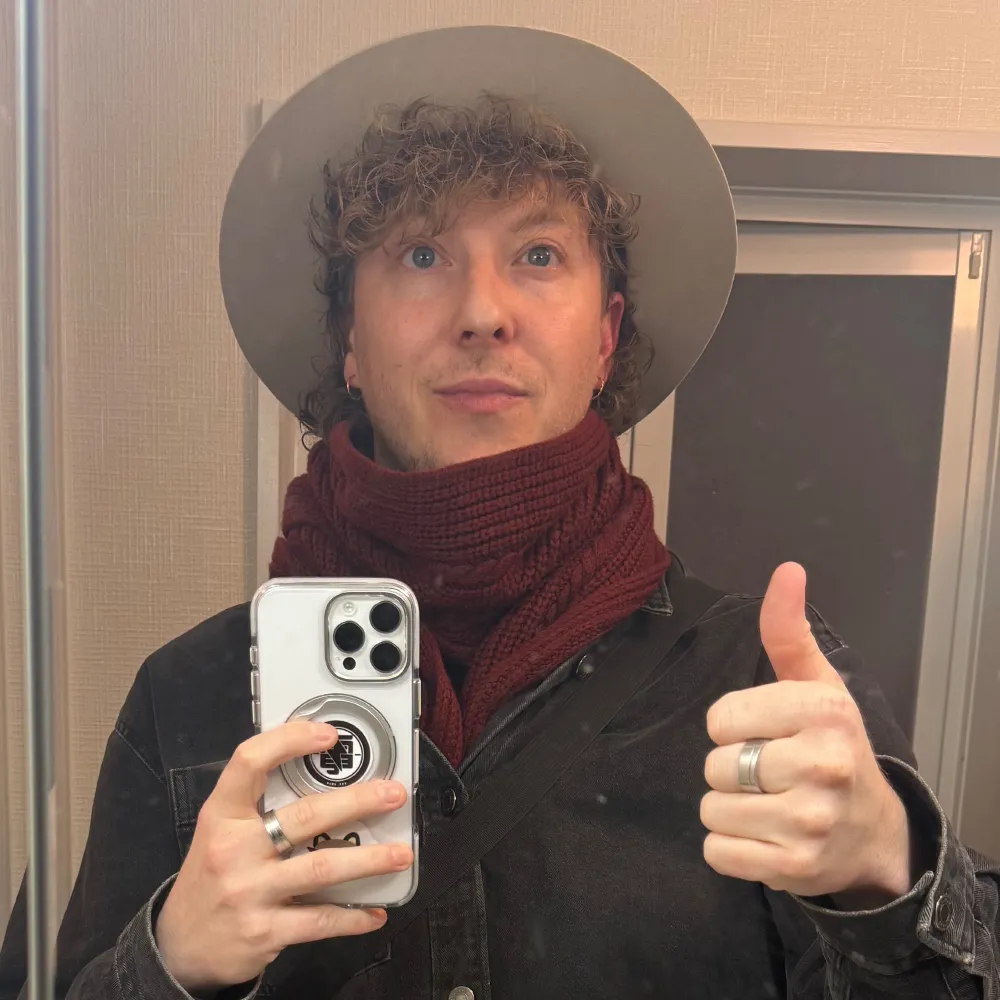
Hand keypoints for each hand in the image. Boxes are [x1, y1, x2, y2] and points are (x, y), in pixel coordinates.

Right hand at [155, 721, 412, 993]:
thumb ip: (259, 803)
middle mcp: (234, 850)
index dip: (290, 741)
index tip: (328, 735)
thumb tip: (322, 774)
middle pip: (305, 816)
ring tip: (401, 853)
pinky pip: (320, 920)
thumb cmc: (212, 876)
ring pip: (322, 868)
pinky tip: (374, 911)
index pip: (250, 762)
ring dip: (369, 860)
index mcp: (222, 815)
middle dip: (357, 802)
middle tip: (391, 795)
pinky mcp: (265, 931)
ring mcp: (250, 892)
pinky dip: (353, 916)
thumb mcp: (220, 830)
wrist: (181, 946)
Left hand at [700, 563, 910, 902]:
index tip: (762, 732)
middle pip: (715, 764)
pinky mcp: (793, 867)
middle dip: (731, 769)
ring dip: (728, 809)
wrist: (872, 832)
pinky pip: (717, 852)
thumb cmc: (833, 747)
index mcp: (823, 711)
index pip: (721, 717)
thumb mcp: (818, 685)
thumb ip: (788, 630)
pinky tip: (764, 835)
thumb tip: (786, 570)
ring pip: (712, 808)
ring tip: (767, 804)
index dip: (731, 725)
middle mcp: (822, 764)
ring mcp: (809, 820)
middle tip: (769, 773)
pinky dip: (730, 847)